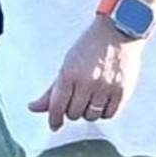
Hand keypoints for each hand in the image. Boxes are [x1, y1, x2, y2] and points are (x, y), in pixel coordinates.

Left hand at [28, 19, 144, 130]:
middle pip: (73, 114)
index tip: (54, 124)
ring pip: (91, 116)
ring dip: (88, 111)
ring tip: (90, 97)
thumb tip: (33, 108)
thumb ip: (51, 90)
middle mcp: (87, 82)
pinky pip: (109, 114)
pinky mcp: (122, 91)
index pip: (57, 107)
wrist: (118, 31)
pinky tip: (102, 101)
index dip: (54, 119)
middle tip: (77, 97)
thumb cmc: (90, 47)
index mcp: (69, 74)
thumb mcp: (66, 64)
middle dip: (72, 110)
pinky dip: (104, 112)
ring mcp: (106, 87)